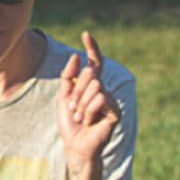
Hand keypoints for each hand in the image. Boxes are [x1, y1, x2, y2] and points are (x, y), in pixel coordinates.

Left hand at [57, 30, 118, 170]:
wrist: (75, 146)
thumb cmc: (69, 124)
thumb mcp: (64, 98)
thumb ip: (68, 77)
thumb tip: (76, 56)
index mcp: (91, 86)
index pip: (95, 62)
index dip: (92, 47)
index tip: (85, 34)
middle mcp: (103, 89)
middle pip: (90, 73)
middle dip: (76, 91)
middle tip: (73, 109)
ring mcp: (110, 99)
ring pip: (95, 86)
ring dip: (81, 103)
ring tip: (80, 117)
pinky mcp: (115, 110)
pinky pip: (101, 98)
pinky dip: (89, 110)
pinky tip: (89, 122)